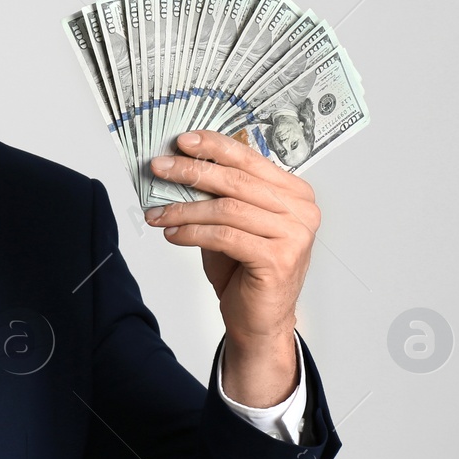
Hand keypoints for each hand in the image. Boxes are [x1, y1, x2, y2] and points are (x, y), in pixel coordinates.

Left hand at [144, 130, 318, 404]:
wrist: (259, 319)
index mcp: (294, 192)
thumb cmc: (245, 269)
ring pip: (227, 209)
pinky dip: (191, 234)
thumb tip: (178, 164)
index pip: (250, 158)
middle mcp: (301, 210)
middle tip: (159, 168)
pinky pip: (224, 236)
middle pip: (236, 181)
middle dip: (191, 171)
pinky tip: (171, 235)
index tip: (182, 140)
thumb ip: (218, 194)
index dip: (214, 146)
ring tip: (157, 213)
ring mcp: (295, 235)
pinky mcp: (279, 259)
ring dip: (184, 209)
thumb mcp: (231, 222)